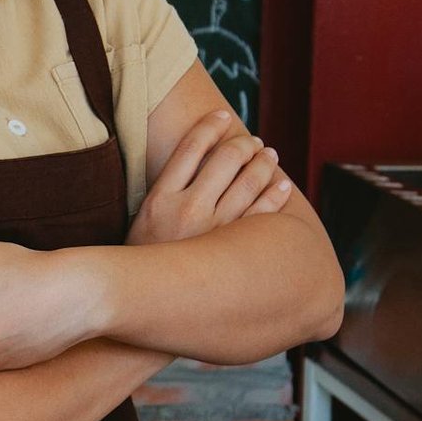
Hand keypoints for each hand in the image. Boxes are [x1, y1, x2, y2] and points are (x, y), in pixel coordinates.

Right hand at [130, 110, 291, 246]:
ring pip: (249, 181)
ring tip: (268, 154)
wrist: (144, 305)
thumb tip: (190, 160)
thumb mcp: (141, 220)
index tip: (222, 116)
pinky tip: (280, 183)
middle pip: (225, 159)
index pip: (191, 146)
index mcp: (159, 198)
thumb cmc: (142, 261)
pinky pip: (263, 213)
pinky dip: (275, 193)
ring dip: (262, 162)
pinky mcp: (234, 250)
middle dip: (242, 143)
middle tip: (251, 141)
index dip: (210, 125)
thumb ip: (165, 191)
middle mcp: (187, 209)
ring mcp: (213, 230)